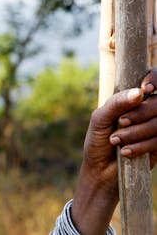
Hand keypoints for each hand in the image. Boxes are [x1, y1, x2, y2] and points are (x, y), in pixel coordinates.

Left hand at [84, 68, 156, 188]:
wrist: (101, 170)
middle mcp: (148, 110)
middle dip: (139, 113)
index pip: (154, 78)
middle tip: (120, 123)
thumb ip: (117, 103)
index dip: (155, 79)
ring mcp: (156, 127)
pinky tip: (125, 152)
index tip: (144, 89)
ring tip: (116, 140)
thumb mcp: (100, 119)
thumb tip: (139, 92)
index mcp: (133, 98)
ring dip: (136, 132)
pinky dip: (142, 145)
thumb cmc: (98, 140)